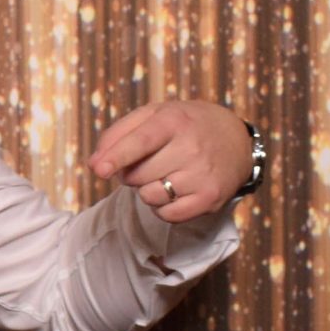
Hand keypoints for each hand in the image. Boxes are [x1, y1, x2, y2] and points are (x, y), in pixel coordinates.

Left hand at [85, 100, 250, 221]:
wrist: (235, 141)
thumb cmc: (184, 126)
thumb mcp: (153, 115)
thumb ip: (118, 134)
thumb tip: (94, 164)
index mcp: (174, 121)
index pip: (141, 141)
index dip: (116, 156)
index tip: (99, 169)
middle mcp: (191, 148)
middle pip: (138, 175)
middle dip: (131, 173)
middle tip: (148, 162)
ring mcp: (202, 175)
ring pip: (150, 197)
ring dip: (146, 190)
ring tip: (163, 174)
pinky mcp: (210, 199)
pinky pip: (167, 215)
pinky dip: (161, 207)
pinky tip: (173, 190)